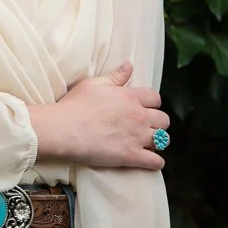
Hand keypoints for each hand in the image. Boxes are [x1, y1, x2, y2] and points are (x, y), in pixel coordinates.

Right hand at [27, 61, 169, 170]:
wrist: (64, 129)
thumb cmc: (76, 104)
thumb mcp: (94, 84)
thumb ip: (115, 76)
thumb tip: (130, 65)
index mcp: (130, 96)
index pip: (155, 98)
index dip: (152, 103)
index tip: (145, 107)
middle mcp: (138, 116)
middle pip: (164, 119)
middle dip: (158, 122)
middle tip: (147, 126)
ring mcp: (137, 137)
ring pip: (163, 140)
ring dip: (158, 141)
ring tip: (148, 143)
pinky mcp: (132, 156)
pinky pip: (156, 162)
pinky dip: (155, 162)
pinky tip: (149, 161)